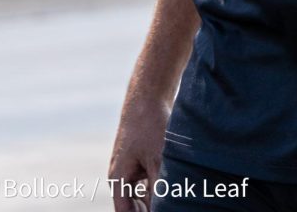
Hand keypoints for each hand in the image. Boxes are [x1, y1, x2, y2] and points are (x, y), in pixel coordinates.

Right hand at [108, 89, 171, 211]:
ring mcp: (131, 169)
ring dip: (158, 199)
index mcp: (119, 180)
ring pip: (145, 196)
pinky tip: (176, 186)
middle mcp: (122, 178)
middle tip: (173, 203)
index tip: (163, 211)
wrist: (148, 95)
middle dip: (151, 209)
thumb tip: (165, 207)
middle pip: (135, 208)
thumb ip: (160, 188)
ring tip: (177, 196)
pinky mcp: (142, 161)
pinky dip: (161, 187)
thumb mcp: (158, 159)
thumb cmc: (149, 125)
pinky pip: (150, 184)